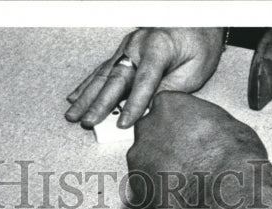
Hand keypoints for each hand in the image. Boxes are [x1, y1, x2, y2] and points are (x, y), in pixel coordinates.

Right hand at [65, 28, 223, 128]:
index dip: (133, 104)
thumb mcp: (195, 70)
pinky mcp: (123, 53)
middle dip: (100, 103)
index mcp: (158, 47)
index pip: (144, 80)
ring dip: (86, 98)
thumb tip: (152, 109)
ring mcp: (127, 48)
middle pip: (116, 78)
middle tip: (88, 122)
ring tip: (73, 115)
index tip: (124, 124)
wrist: (196, 21)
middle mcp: (137, 45)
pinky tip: (75, 97)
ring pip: (103, 76)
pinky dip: (87, 86)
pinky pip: (101, 71)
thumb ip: (172, 89)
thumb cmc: (198, 44)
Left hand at [126, 92, 271, 208]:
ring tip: (183, 185)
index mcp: (169, 104)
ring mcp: (138, 156)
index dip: (177, 129)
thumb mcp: (227, 125)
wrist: (226, 189)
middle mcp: (148, 126)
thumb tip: (212, 133)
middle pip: (150, 136)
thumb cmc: (232, 157)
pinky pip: (145, 189)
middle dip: (163, 150)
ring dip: (159, 173)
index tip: (186, 139)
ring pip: (145, 164)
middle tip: (185, 164)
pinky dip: (157, 195)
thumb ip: (206, 124)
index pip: (164, 111)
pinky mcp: (137, 184)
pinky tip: (177, 199)